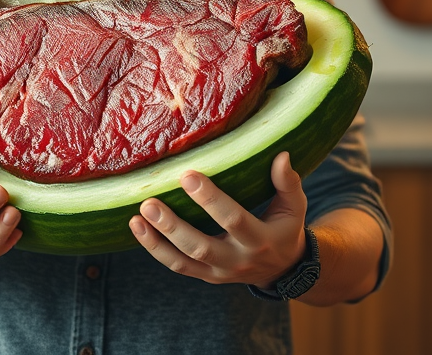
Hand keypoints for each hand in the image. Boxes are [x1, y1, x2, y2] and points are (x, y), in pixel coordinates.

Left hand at [129, 151, 306, 287]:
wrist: (283, 269)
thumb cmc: (285, 228)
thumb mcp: (294, 207)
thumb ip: (287, 183)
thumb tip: (281, 156)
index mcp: (260, 239)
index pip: (233, 219)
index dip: (210, 199)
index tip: (187, 175)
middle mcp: (238, 259)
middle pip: (201, 246)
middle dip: (174, 225)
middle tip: (149, 202)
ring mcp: (219, 271)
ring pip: (184, 261)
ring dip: (157, 240)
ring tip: (137, 216)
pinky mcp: (206, 275)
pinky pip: (178, 266)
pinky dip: (156, 249)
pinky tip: (137, 228)